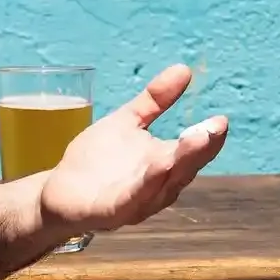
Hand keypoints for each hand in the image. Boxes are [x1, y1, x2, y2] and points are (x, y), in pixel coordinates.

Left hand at [38, 64, 227, 233]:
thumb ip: (154, 100)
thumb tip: (184, 68)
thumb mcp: (127, 122)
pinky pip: (132, 199)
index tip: (221, 120)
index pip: (194, 152)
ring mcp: (137, 201)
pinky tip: (156, 168)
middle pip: (184, 168)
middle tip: (214, 128)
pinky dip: (146, 185)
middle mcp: (158, 185)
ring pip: (163, 184)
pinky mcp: (112, 211)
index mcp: (165, 163)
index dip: (208, 138)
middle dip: (199, 149)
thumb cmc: (97, 160)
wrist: (58, 192)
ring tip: (194, 140)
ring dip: (179, 163)